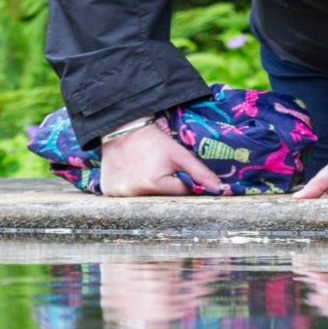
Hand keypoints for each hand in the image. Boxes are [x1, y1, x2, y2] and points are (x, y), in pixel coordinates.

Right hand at [98, 120, 220, 195]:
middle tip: (158, 170)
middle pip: (160, 199)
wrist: (121, 129)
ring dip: (147, 191)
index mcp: (154, 184)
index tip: (174, 171)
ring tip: (144, 172)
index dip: (181, 182)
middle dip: (164, 188)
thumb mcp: (178, 154)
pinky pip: (124, 198)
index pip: (178, 194)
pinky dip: (129, 190)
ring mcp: (119, 194)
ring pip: (143, 199)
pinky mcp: (108, 191)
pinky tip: (130, 176)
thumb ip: (199, 172)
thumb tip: (219, 189)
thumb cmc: (153, 140)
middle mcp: (134, 193)